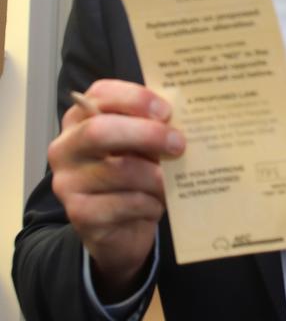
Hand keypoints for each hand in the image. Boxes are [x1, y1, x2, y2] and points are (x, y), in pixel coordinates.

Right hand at [48, 79, 184, 301]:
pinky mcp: (81, 214)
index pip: (101, 94)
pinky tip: (156, 204)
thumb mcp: (140, 143)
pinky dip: (151, 203)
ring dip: (156, 177)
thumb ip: (152, 125)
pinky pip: (127, 203)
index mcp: (81, 118)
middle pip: (101, 131)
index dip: (136, 98)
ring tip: (171, 182)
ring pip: (121, 171)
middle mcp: (66, 147)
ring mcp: (68, 182)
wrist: (119, 226)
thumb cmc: (134, 172)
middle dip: (146, 134)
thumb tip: (184, 119)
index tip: (167, 111)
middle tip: (179, 144)